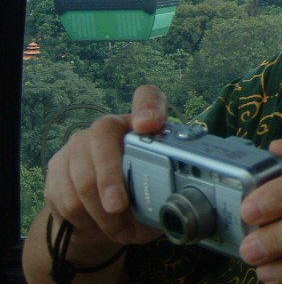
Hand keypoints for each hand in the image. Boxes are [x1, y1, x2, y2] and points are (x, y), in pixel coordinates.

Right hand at [43, 85, 166, 254]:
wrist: (95, 214)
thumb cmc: (135, 193)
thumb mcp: (157, 189)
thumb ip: (168, 188)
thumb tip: (178, 202)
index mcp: (139, 126)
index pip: (147, 97)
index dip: (149, 107)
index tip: (149, 123)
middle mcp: (108, 127)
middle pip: (103, 135)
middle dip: (110, 177)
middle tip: (119, 207)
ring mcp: (78, 144)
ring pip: (83, 176)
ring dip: (102, 213)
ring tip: (121, 231)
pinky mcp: (56, 168)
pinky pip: (67, 198)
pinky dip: (86, 219)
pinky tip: (98, 226)